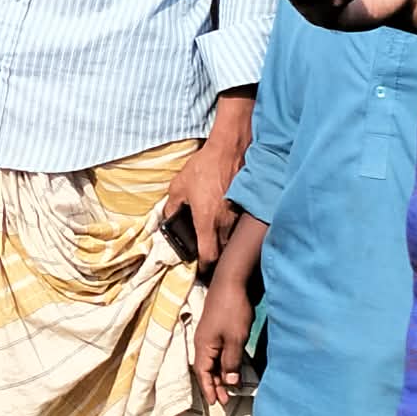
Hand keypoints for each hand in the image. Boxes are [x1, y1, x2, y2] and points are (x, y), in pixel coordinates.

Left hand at [159, 116, 246, 267]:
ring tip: (215, 232)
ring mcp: (238, 216)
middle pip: (222, 251)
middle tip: (206, 248)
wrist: (229, 149)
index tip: (200, 266)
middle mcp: (225, 223)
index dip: (204, 266)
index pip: (209, 256)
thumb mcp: (178, 186)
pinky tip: (226, 217)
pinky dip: (232, 226)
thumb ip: (171, 206)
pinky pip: (239, 224)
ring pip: (231, 239)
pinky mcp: (247, 207)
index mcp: (207, 222)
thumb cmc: (204, 167)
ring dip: (224, 240)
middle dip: (214, 253)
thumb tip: (169, 218)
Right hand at [192, 281, 253, 408]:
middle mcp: (202, 342)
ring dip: (218, 375)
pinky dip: (221, 363)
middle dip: (214, 385)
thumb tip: (230, 381)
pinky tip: (229, 367)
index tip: (216, 403)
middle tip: (224, 400)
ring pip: (211, 360)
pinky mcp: (215, 328)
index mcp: (204, 346)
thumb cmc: (233, 310)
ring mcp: (208, 334)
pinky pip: (215, 352)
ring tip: (227, 387)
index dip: (209, 388)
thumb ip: (232, 361)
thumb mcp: (235, 339)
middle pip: (205, 368)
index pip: (203, 373)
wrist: (231, 282)